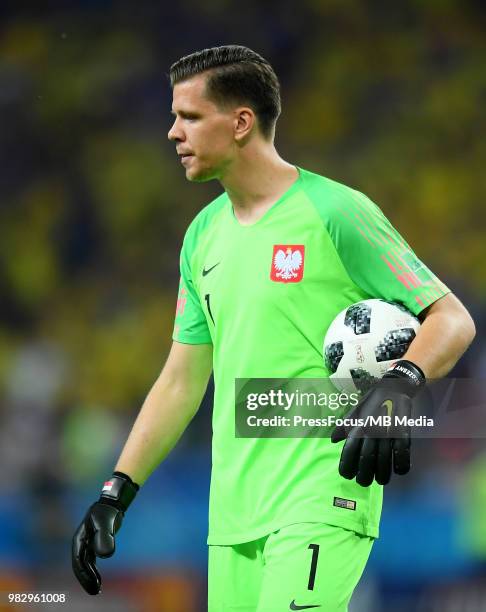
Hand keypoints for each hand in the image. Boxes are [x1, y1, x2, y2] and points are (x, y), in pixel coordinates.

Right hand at [72, 472, 138, 594]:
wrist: (112, 503)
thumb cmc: (108, 511)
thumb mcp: (107, 523)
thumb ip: (106, 537)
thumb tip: (105, 555)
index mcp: (79, 538)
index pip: (79, 560)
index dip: (85, 573)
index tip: (93, 583)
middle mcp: (81, 543)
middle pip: (80, 565)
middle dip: (86, 579)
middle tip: (95, 591)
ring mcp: (86, 544)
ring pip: (85, 564)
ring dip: (89, 577)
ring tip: (97, 589)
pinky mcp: (93, 544)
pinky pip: (90, 561)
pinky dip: (93, 570)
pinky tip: (98, 579)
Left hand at [331, 360, 425, 486]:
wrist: (394, 387)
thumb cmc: (372, 401)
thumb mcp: (355, 411)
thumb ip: (344, 426)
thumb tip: (333, 441)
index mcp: (358, 425)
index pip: (349, 450)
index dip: (346, 465)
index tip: (346, 475)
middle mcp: (371, 429)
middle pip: (366, 458)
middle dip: (364, 475)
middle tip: (363, 482)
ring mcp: (387, 430)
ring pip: (384, 459)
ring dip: (382, 474)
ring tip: (380, 481)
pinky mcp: (403, 430)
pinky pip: (402, 452)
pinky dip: (402, 464)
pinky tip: (400, 471)